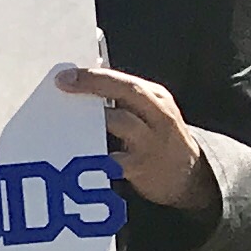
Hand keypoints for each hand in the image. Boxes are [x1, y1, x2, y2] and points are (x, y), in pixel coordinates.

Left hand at [54, 62, 219, 213]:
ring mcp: (152, 141)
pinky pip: (115, 161)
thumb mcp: (149, 111)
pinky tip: (75, 154)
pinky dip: (96, 156)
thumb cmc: (157, 137)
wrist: (188, 175)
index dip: (95, 75)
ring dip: (92, 118)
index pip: (125, 79)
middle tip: (63, 85)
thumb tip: (80, 82)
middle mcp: (158, 115)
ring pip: (123, 123)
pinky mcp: (143, 168)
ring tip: (64, 117)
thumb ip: (122, 98)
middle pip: (128, 92)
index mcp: (156, 97)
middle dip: (94, 85)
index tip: (65, 76)